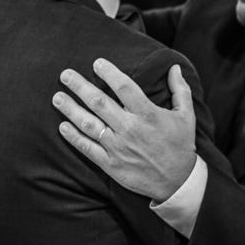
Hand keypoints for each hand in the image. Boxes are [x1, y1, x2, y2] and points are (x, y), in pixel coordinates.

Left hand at [53, 59, 197, 200]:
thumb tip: (174, 67)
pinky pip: (87, 148)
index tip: (97, 63)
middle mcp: (130, 129)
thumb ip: (180, 89)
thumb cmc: (181, 145)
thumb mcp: (187, 115)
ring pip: (89, 124)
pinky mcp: (111, 164)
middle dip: (80, 86)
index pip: (124, 87)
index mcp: (148, 114)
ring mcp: (118, 147)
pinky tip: (62, 126)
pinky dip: (74, 137)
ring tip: (57, 97)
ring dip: (71, 109)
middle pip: (99, 102)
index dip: (109, 73)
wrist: (177, 182)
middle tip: (65, 75)